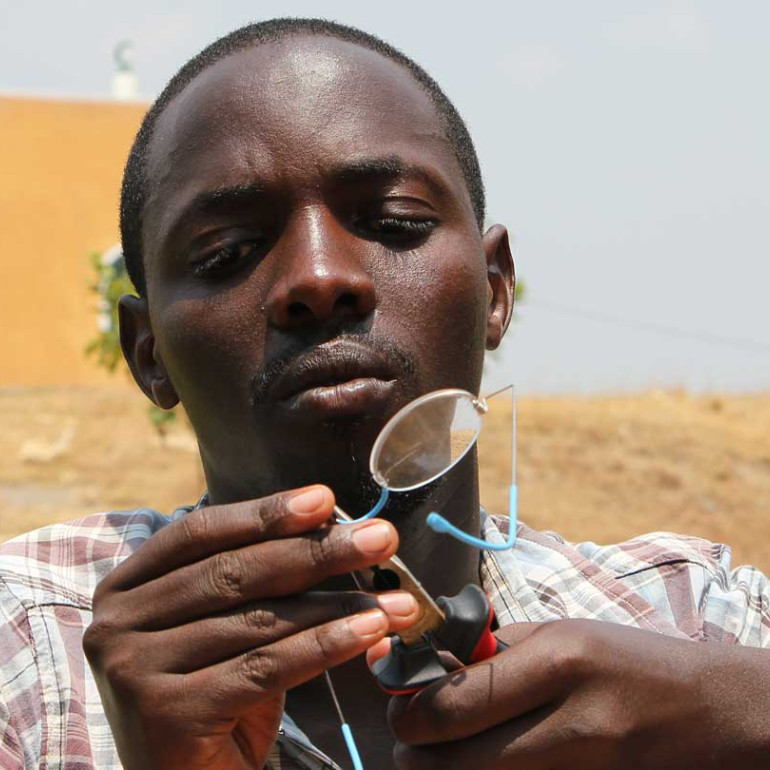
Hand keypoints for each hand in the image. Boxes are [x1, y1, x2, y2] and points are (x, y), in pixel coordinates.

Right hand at [83, 485, 418, 769]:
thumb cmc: (212, 692)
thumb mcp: (225, 626)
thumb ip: (257, 580)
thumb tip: (331, 529)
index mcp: (126, 587)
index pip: (200, 533)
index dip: (264, 512)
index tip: (324, 499)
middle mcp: (115, 624)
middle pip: (234, 572)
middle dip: (316, 551)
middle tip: (379, 538)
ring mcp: (134, 670)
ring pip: (258, 620)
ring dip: (337, 603)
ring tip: (394, 596)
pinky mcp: (167, 716)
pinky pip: (266, 667)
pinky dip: (327, 644)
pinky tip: (371, 630)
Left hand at [375, 618, 769, 768]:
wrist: (713, 711)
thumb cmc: (628, 660)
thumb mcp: (562, 633)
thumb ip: (497, 653)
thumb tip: (431, 671)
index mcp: (560, 662)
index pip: (456, 701)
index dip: (410, 712)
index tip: (398, 709)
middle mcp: (573, 726)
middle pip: (460, 764)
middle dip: (417, 756)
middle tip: (409, 741)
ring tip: (441, 753)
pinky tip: (485, 763)